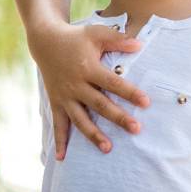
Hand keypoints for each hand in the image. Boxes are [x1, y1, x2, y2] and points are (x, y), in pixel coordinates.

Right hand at [31, 21, 149, 158]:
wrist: (45, 41)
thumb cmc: (75, 37)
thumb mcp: (96, 33)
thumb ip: (118, 40)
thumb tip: (140, 45)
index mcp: (88, 68)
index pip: (112, 83)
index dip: (129, 92)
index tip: (146, 102)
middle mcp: (76, 85)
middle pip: (100, 105)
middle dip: (118, 118)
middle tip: (136, 129)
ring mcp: (65, 96)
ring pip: (80, 119)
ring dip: (93, 135)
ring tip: (108, 148)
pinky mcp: (56, 103)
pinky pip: (58, 125)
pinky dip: (59, 141)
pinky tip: (62, 158)